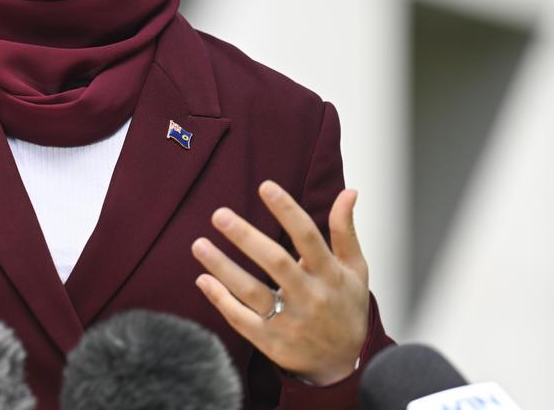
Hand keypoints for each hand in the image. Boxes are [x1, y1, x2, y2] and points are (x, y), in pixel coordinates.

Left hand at [191, 181, 367, 385]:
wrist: (343, 367)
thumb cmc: (346, 309)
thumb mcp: (355, 270)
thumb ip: (345, 230)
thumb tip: (348, 191)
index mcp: (330, 275)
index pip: (308, 237)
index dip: (287, 211)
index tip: (266, 186)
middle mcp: (309, 297)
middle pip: (275, 262)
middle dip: (246, 237)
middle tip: (219, 214)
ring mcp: (289, 321)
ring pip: (252, 292)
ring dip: (223, 267)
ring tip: (198, 245)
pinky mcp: (271, 342)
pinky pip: (241, 319)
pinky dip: (220, 300)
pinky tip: (202, 280)